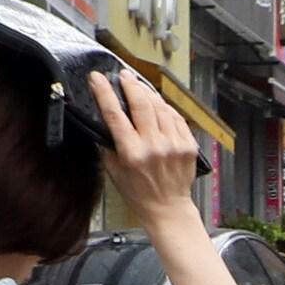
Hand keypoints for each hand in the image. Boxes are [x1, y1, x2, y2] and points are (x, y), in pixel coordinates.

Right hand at [89, 70, 198, 228]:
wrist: (168, 209)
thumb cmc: (139, 193)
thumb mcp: (114, 172)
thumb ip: (108, 146)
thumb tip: (103, 120)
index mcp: (132, 154)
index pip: (115, 115)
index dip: (104, 92)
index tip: (97, 77)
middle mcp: (154, 146)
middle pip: (141, 103)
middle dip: (130, 84)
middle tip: (124, 75)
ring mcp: (174, 145)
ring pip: (160, 106)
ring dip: (148, 93)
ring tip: (139, 87)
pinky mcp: (188, 145)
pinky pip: (175, 117)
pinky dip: (165, 108)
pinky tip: (158, 105)